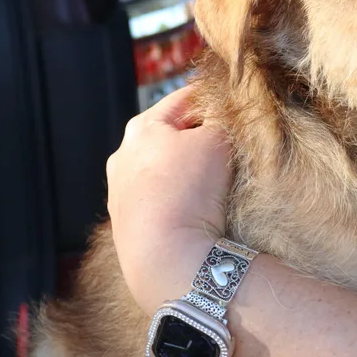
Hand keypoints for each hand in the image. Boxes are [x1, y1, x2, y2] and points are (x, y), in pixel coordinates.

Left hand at [106, 85, 231, 314]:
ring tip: (217, 180)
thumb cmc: (190, 190)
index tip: (236, 105)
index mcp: (141, 128)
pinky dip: (178, 198)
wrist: (167, 256)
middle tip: (230, 143)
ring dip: (187, 170)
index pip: (183, 100)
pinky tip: (197, 208)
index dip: (213, 99)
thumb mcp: (217, 139)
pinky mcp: (127, 226)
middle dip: (198, 136)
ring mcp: (121, 194)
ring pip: (164, 170)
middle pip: (170, 135)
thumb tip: (224, 112)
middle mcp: (123, 157)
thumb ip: (221, 117)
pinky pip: (160, 200)